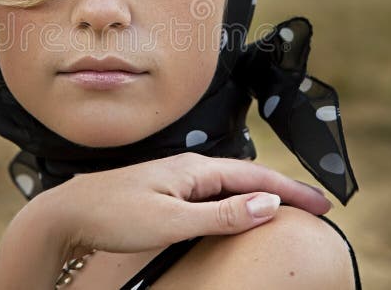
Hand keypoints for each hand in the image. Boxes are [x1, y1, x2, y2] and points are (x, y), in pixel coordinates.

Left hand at [40, 152, 331, 257]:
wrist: (66, 213)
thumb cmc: (115, 214)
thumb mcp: (172, 221)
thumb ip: (220, 214)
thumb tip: (268, 205)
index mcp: (195, 169)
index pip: (256, 178)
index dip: (292, 191)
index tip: (324, 203)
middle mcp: (188, 169)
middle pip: (247, 177)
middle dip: (283, 191)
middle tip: (314, 207)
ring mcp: (176, 179)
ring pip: (229, 185)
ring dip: (260, 196)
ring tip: (286, 208)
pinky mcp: (165, 193)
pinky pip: (212, 194)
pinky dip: (236, 202)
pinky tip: (237, 211)